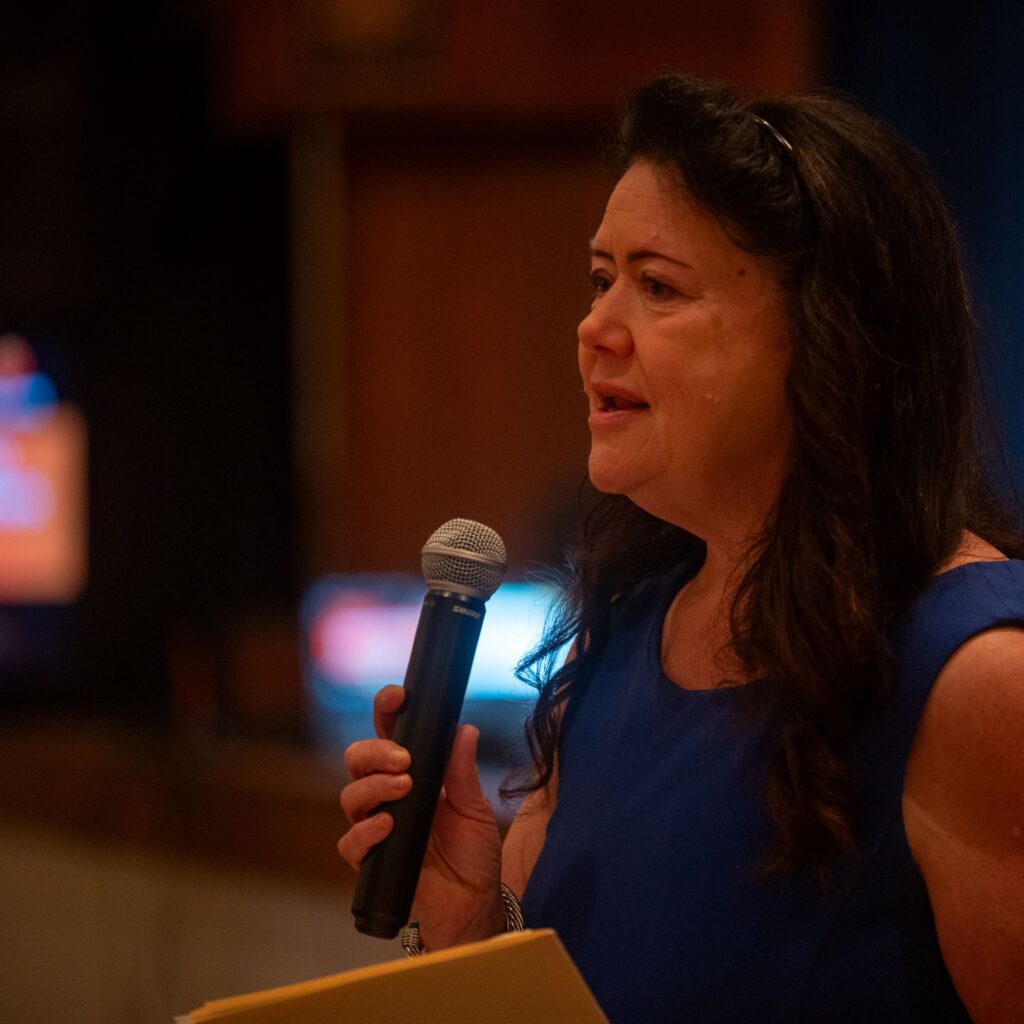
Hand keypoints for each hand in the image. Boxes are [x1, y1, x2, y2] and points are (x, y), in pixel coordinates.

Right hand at [338, 685, 504, 948]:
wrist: (473, 903)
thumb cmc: (473, 852)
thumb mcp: (475, 807)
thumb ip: (463, 771)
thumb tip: (464, 728)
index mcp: (412, 772)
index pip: (388, 734)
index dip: (386, 712)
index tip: (396, 697)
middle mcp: (387, 795)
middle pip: (358, 758)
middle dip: (375, 750)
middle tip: (402, 759)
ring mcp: (375, 826)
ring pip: (350, 795)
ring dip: (374, 786)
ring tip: (403, 787)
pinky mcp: (370, 860)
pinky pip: (351, 842)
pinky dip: (366, 831)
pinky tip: (388, 826)